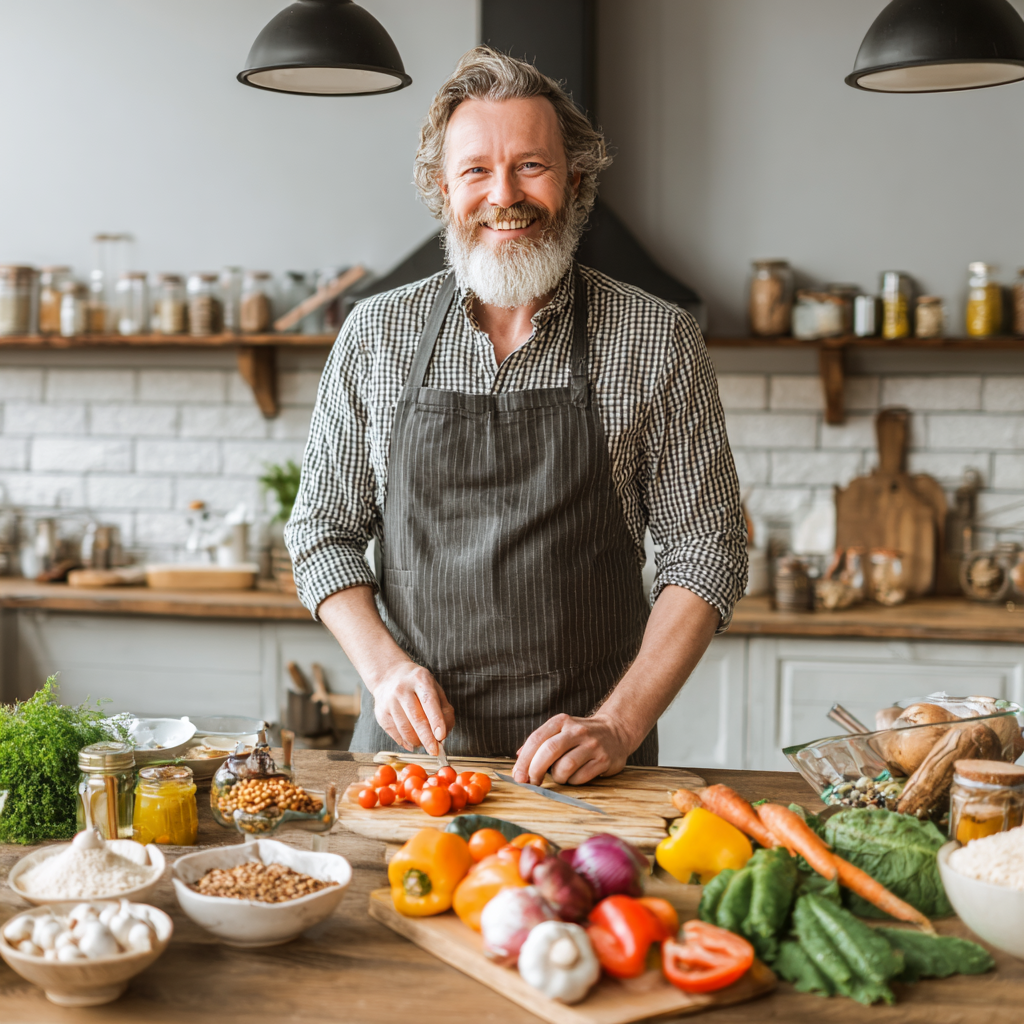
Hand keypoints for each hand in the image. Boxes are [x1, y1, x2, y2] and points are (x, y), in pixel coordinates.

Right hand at [370, 662, 454, 754]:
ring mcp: (389, 701)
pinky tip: (412, 743)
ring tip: (424, 744)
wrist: (389, 675)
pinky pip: (394, 734)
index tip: (441, 736)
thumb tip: (443, 734)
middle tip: (435, 751)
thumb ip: (443, 708)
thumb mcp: (434, 688)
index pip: (429, 701)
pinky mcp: (380, 713)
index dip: (436, 720)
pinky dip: (405, 742)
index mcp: (419, 679)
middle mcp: (402, 689)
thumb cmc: (417, 684)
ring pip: (404, 729)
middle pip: (416, 718)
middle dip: (427, 738)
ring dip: (417, 741)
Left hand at [513, 712, 634, 785]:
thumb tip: (518, 758)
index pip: (536, 739)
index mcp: (561, 721)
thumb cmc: (580, 736)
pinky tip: (576, 776)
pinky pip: (580, 778)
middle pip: (549, 751)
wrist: (616, 732)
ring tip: (561, 776)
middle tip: (532, 783)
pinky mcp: (604, 759)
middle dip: (536, 771)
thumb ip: (539, 743)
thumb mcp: (560, 731)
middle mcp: (577, 730)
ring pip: (565, 767)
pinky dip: (573, 781)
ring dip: (558, 778)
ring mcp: (592, 744)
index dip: (524, 760)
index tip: (518, 776)